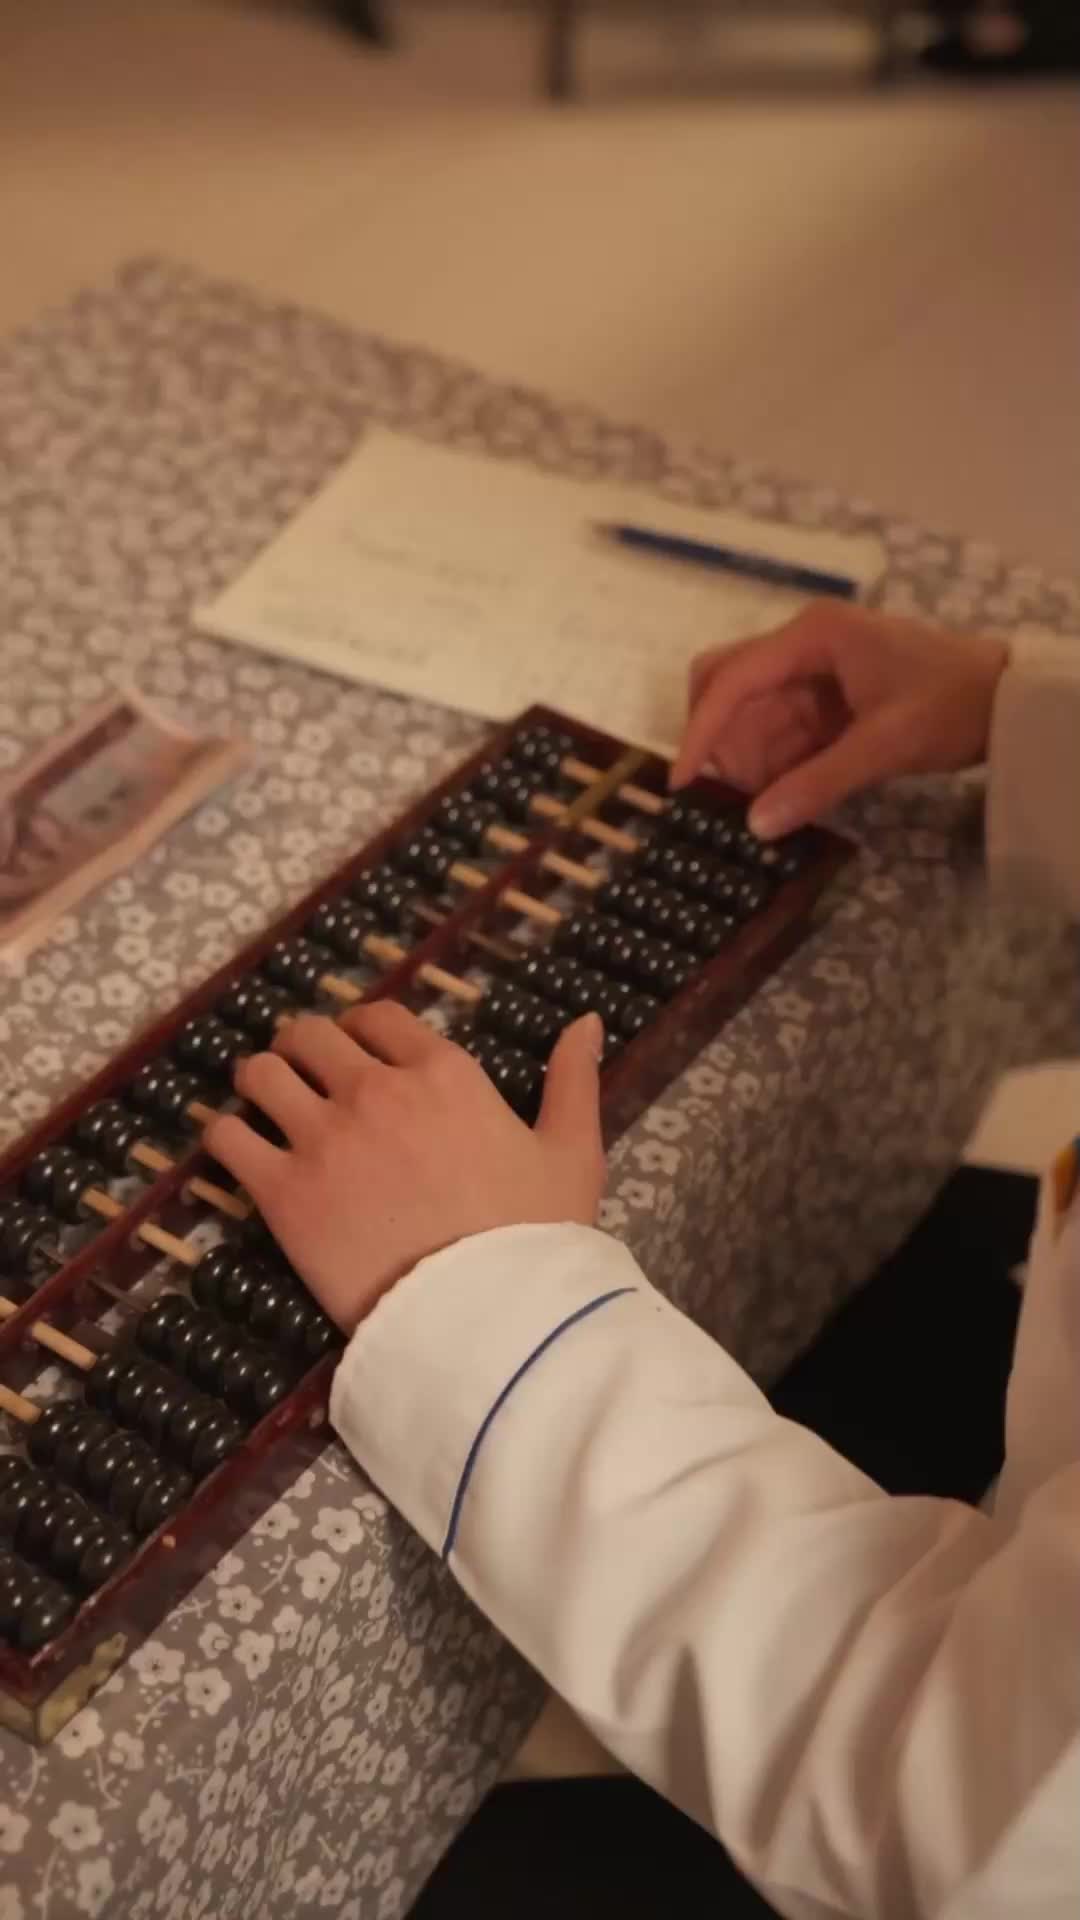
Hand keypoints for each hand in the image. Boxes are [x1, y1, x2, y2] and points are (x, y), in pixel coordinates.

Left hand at [203, 1003, 605, 1333]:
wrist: (487, 1318)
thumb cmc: (537, 1237)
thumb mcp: (572, 1152)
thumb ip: (573, 1080)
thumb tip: (589, 1020)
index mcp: (443, 1072)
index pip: (378, 1016)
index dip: (360, 1026)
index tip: (354, 1049)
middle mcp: (375, 1089)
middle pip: (309, 1034)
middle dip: (301, 1046)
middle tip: (299, 1070)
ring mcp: (323, 1138)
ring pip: (259, 1074)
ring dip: (258, 1080)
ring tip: (262, 1102)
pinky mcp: (283, 1193)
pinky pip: (227, 1139)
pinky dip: (224, 1135)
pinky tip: (235, 1148)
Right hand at [671, 603, 1008, 837]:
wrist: (1010, 699)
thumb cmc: (952, 704)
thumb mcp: (886, 745)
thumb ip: (818, 784)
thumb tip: (756, 826)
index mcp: (811, 636)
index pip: (731, 679)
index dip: (700, 731)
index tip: (682, 782)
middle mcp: (803, 646)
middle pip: (727, 686)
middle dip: (720, 742)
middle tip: (727, 796)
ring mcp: (814, 673)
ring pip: (751, 715)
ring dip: (748, 761)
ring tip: (761, 807)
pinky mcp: (828, 700)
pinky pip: (780, 731)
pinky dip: (774, 765)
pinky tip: (780, 798)